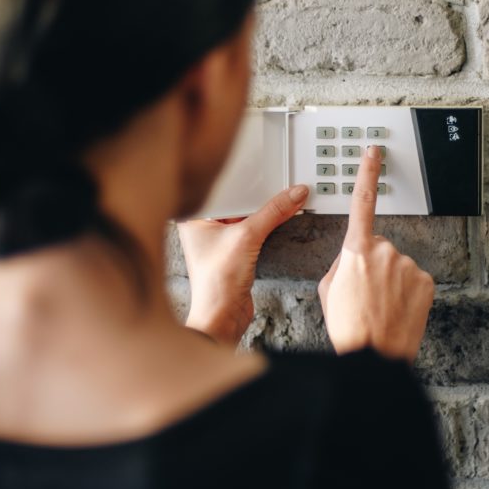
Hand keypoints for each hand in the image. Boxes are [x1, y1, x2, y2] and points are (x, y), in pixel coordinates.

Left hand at [177, 185, 309, 345]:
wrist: (223, 317)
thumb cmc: (216, 283)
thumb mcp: (247, 237)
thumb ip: (273, 212)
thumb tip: (293, 194)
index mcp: (195, 218)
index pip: (221, 188)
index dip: (242, 178)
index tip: (263, 171)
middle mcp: (204, 227)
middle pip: (236, 201)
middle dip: (257, 195)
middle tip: (277, 182)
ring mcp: (219, 241)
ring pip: (246, 216)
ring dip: (264, 212)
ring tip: (282, 198)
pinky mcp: (234, 253)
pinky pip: (252, 231)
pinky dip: (266, 225)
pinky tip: (279, 217)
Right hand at [318, 146, 433, 362]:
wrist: (373, 355)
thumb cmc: (348, 326)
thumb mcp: (328, 289)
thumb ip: (340, 263)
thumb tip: (353, 258)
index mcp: (355, 250)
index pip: (362, 202)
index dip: (367, 173)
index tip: (373, 153)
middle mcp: (385, 251)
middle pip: (378, 247)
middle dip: (371, 265)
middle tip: (363, 294)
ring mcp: (408, 266)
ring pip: (396, 265)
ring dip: (389, 281)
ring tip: (379, 307)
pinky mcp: (426, 282)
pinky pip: (413, 280)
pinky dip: (406, 292)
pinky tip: (396, 309)